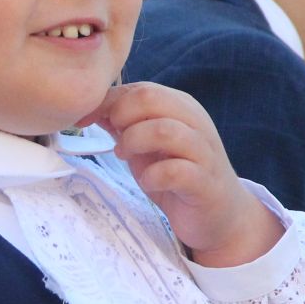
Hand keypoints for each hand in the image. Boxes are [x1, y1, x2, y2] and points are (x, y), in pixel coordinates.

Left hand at [79, 82, 282, 267]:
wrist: (220, 214)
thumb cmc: (178, 175)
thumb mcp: (145, 145)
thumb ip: (124, 124)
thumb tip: (90, 107)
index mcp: (180, 107)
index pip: (139, 89)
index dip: (107, 102)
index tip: (84, 121)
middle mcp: (195, 122)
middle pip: (151, 98)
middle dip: (121, 117)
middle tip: (116, 142)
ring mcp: (204, 151)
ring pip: (164, 130)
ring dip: (134, 142)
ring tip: (126, 158)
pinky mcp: (205, 182)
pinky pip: (176, 171)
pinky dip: (153, 176)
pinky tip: (148, 182)